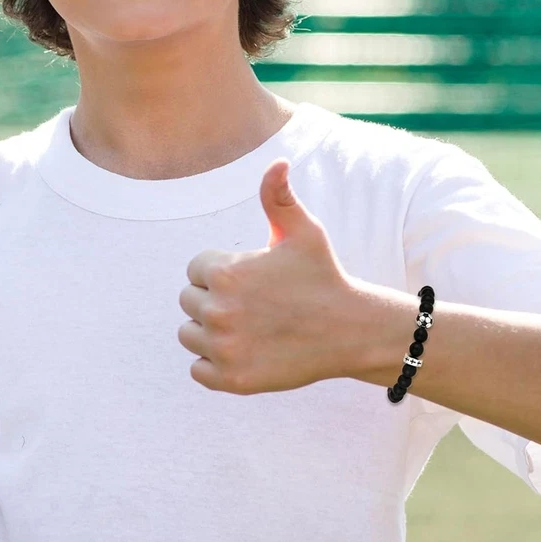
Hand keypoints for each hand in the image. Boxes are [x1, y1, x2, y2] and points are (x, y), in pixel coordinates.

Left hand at [178, 159, 364, 394]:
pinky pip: (197, 370)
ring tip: (247, 327)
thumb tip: (277, 162)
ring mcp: (224, 348)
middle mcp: (218, 311)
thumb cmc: (323, 276)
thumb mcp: (302, 232)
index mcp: (224, 273)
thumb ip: (278, 197)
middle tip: (253, 304)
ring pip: (189, 335)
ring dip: (209, 331)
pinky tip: (242, 352)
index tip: (253, 279)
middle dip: (214, 299)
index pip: (195, 269)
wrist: (351, 331)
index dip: (221, 272)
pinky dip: (213, 364)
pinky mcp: (231, 380)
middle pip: (189, 301)